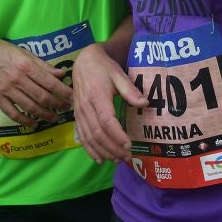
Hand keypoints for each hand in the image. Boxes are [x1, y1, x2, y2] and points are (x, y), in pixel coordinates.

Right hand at [0, 32, 72, 126]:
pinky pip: (12, 113)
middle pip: (41, 96)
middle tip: (67, 109)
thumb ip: (44, 66)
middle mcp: (18, 79)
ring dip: (44, 114)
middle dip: (57, 104)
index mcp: (27, 66)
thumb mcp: (26, 54)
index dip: (62, 91)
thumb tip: (61, 74)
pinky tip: (33, 124)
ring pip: (29, 106)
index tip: (72, 97)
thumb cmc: (5, 51)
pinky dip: (24, 120)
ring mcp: (7, 90)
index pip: (49, 82)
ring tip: (54, 118)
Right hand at [72, 44, 146, 162]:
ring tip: (117, 159)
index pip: (107, 121)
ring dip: (103, 151)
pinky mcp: (76, 116)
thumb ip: (130, 90)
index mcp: (97, 96)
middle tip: (127, 157)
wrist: (84, 62)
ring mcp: (79, 113)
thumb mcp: (118, 74)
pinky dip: (90, 149)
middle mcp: (86, 107)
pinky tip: (99, 158)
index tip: (129, 145)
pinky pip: (82, 136)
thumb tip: (145, 104)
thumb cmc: (103, 68)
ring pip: (89, 138)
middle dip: (113, 148)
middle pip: (98, 133)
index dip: (117, 135)